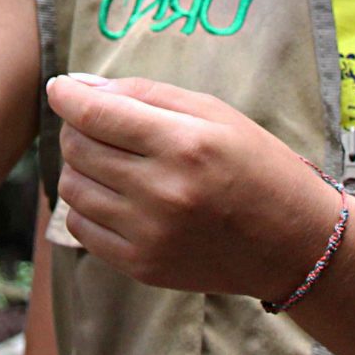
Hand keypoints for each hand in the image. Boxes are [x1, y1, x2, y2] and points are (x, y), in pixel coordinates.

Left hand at [45, 73, 340, 301]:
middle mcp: (163, 192)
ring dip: (82, 167)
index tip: (60, 88)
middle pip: (78, 148)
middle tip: (101, 124)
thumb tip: (79, 87)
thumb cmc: (256, 165)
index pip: (95, 113)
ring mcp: (151, 235)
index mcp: (184, 145)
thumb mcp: (213, 113)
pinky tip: (116, 196)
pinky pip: (82, 229)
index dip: (67, 95)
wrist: (294, 243)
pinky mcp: (143, 266)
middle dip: (79, 128)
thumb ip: (145, 95)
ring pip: (73, 188)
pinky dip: (88, 206)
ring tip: (113, 161)